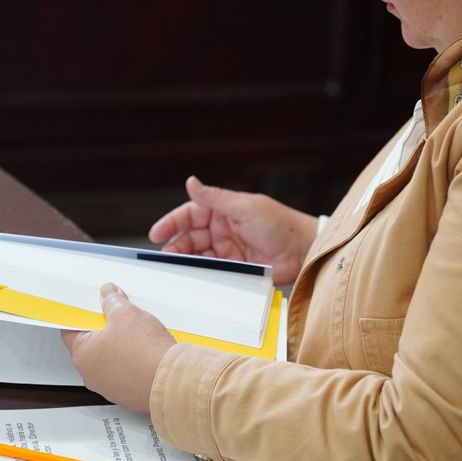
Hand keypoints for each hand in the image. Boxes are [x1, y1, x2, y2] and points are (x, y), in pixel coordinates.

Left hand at [61, 284, 174, 413]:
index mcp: (83, 355)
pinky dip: (133, 363)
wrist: (171, 381)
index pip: (71, 330)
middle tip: (121, 317)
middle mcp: (92, 375)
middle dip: (106, 329)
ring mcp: (110, 387)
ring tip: (139, 336)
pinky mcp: (128, 394)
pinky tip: (146, 353)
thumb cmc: (146, 353)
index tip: (94, 307)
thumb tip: (108, 295)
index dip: (83, 315)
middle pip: (92, 344)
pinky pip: (126, 373)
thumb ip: (112, 301)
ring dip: (120, 347)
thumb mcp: (126, 314)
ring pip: (110, 360)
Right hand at [147, 175, 317, 285]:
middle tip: (166, 258)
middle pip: (189, 237)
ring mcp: (228, 250)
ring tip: (176, 270)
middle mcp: (222, 229)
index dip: (171, 223)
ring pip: (197, 255)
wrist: (305, 252)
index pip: (190, 214)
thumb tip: (190, 181)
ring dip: (185, 261)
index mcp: (223, 210)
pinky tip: (192, 279)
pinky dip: (200, 274)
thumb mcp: (245, 208)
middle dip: (175, 246)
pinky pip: (211, 271)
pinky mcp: (235, 268)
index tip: (156, 234)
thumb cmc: (279, 224)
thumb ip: (215, 198)